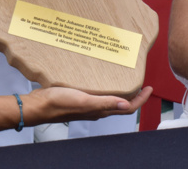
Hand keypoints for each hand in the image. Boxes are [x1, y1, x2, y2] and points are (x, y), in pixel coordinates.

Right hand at [23, 86, 153, 125]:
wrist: (38, 105)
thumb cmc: (59, 103)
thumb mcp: (84, 101)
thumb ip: (104, 102)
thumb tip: (126, 104)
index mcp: (100, 110)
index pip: (127, 108)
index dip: (140, 100)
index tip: (149, 88)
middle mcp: (96, 108)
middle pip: (121, 104)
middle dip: (133, 94)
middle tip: (140, 81)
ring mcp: (87, 104)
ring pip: (109, 98)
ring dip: (120, 90)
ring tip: (125, 77)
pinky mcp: (79, 97)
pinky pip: (97, 93)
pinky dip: (105, 86)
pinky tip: (102, 77)